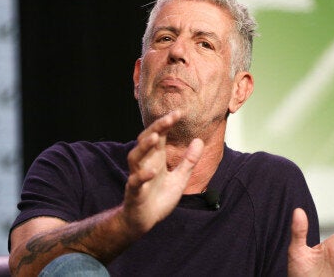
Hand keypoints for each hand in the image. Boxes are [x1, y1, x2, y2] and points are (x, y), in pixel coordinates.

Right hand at [123, 110, 203, 233]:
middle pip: (146, 140)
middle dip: (156, 128)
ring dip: (144, 146)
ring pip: (135, 157)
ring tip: (156, 137)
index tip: (179, 112)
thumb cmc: (160, 197)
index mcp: (156, 158)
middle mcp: (145, 164)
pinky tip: (153, 171)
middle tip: (170, 118)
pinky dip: (143, 175)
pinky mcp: (134, 193)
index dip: (167, 123)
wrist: (145, 220)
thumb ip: (189, 160)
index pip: (160, 135)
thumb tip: (199, 140)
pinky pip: (135, 182)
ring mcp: (137, 177)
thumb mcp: (180, 178)